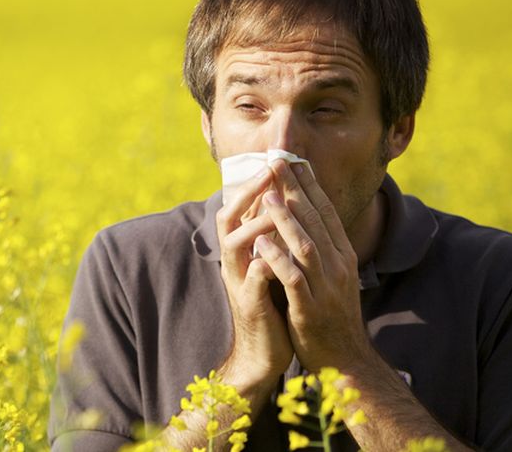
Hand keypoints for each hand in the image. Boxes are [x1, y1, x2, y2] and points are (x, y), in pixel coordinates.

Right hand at [215, 165, 293, 386]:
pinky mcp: (249, 305)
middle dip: (248, 193)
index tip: (276, 160)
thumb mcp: (272, 265)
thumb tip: (282, 203)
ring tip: (276, 207)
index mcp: (242, 250)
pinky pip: (251, 281)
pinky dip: (261, 267)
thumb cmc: (273, 305)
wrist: (264, 351)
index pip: (241, 208)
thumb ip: (272, 238)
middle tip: (269, 170)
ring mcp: (238, 282)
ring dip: (255, 225)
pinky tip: (275, 256)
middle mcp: (235, 261)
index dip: (255, 183)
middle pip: (228, 218)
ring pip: (236, 245)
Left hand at [254, 159, 375, 370]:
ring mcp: (326, 288)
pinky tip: (262, 243)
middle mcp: (338, 267)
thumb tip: (306, 216)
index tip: (294, 160)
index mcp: (343, 256)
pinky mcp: (309, 309)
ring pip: (306, 245)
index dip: (310, 185)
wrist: (344, 360)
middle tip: (278, 162)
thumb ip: (322, 248)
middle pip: (316, 221)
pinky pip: (293, 279)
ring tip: (269, 195)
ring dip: (286, 219)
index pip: (326, 212)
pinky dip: (278, 259)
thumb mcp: (333, 277)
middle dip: (296, 190)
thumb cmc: (331, 315)